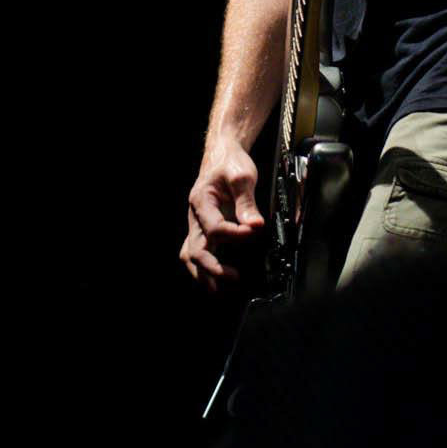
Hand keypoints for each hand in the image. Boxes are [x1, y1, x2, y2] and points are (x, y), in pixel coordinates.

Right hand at [179, 141, 264, 292]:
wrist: (222, 156)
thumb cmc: (230, 163)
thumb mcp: (242, 176)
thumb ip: (247, 202)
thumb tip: (255, 225)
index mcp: (201, 200)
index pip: (215, 228)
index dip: (235, 235)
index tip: (254, 232)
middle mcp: (195, 216)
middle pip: (195, 249)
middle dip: (213, 268)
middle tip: (234, 278)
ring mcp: (197, 224)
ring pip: (191, 255)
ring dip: (204, 274)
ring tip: (220, 291)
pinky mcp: (203, 230)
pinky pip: (197, 252)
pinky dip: (205, 269)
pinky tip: (217, 280)